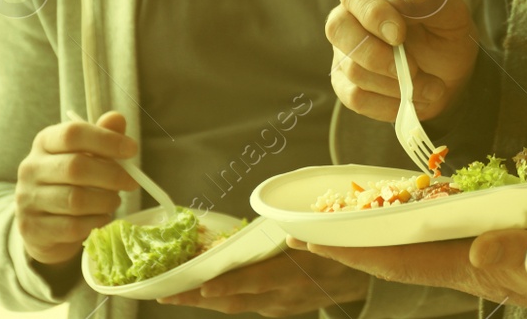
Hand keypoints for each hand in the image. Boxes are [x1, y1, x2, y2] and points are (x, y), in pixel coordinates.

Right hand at [15, 110, 137, 266]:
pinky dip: (95, 222)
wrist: (44, 223)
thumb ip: (103, 137)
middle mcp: (30, 168)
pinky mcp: (33, 229)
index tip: (132, 149)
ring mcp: (28, 200)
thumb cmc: (72, 181)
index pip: (73, 133)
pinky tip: (100, 217)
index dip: (106, 140)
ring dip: (105, 201)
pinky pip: (72, 227)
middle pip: (75, 167)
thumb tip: (117, 118)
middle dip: (112, 175)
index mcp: (45, 142)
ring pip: (75, 200)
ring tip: (114, 200)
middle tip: (132, 182)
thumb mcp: (88, 155)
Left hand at [157, 250, 368, 315]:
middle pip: (234, 301)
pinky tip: (206, 293)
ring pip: (236, 306)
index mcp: (293, 274)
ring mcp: (280, 306)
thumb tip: (261, 217)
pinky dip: (225, 298)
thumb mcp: (320, 233)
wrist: (361, 280)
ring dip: (205, 301)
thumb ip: (292, 229)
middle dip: (197, 299)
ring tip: (174, 294)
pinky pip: (247, 304)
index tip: (196, 287)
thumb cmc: (340, 247)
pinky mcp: (279, 310)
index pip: (251, 282)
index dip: (223, 286)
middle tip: (165, 295)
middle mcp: (283, 296)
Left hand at [293, 229, 526, 305]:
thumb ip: (519, 251)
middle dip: (348, 243)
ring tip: (335, 217)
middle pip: (392, 254)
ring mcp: (475, 253)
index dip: (353, 251)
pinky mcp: (491, 242)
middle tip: (297, 230)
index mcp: (470, 267)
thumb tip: (478, 249)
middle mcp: (464, 262)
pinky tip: (399, 210)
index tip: (310, 240)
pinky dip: (409, 220)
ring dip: (373, 231)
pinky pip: (436, 232)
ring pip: (411, 243)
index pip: (397, 261)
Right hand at [326, 0, 477, 120]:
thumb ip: (429, 1)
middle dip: (377, 55)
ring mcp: (344, 51)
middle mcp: (351, 16)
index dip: (374, 15)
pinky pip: (356, 98)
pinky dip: (388, 104)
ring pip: (352, 69)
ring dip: (396, 84)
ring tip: (431, 87)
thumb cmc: (447, 33)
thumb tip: (397, 0)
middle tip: (413, 69)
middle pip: (338, 29)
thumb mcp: (453, 13)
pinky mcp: (345, 84)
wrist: (449, 72)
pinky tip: (413, 100)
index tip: (399, 35)